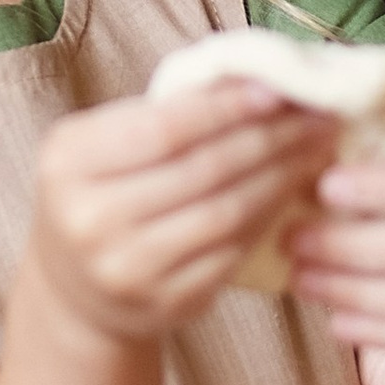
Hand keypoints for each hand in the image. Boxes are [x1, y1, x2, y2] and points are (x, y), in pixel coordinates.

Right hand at [21, 81, 332, 341]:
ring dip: (280, 177)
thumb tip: (252, 80)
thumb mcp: (101, 145)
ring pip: (225, 214)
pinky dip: (267, 218)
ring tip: (313, 150)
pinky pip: (232, 253)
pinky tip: (288, 193)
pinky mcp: (165, 304)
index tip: (277, 90)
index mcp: (69, 163)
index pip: (163, 129)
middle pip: (201, 170)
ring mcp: (128, 269)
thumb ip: (161, 114)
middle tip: (315, 117)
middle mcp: (91, 219)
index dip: (226, 108)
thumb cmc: (98, 195)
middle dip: (269, 138)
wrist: (74, 292)